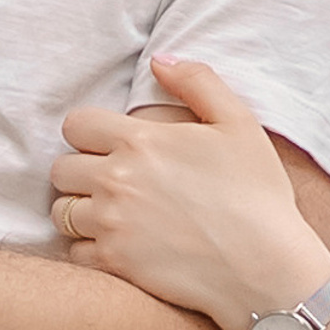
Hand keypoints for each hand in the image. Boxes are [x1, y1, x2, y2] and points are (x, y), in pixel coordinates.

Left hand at [52, 55, 329, 329]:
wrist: (267, 268)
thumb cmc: (258, 195)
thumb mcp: (240, 124)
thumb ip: (197, 81)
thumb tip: (159, 60)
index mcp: (140, 141)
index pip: (75, 125)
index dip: (90, 134)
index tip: (111, 148)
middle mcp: (116, 180)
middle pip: (62, 169)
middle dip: (82, 172)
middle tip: (112, 184)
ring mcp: (111, 224)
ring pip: (62, 212)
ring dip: (81, 211)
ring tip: (112, 216)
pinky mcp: (114, 263)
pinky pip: (74, 252)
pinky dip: (89, 250)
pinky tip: (119, 247)